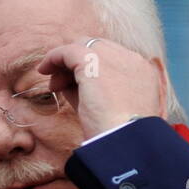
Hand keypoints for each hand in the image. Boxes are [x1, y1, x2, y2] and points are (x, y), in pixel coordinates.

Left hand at [36, 39, 165, 139]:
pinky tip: (44, 69)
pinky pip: (69, 51)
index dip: (92, 69)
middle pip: (99, 48)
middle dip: (78, 63)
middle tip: (61, 85)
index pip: (113, 60)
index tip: (76, 86)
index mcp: (143, 74)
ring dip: (65, 62)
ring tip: (53, 84)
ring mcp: (115, 58)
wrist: (125, 142)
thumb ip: (91, 92)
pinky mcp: (94, 62)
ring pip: (84, 46)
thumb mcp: (108, 111)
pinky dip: (55, 57)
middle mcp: (133, 60)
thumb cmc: (117, 136)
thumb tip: (66, 82)